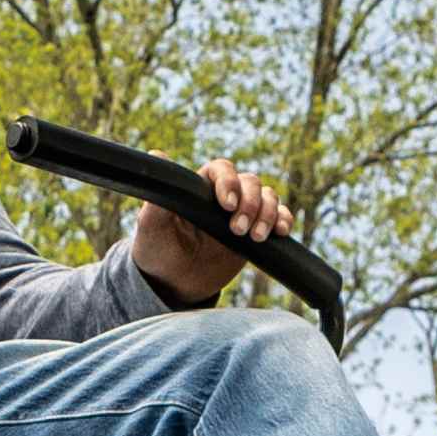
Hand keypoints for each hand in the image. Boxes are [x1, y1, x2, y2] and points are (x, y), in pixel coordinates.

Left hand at [131, 158, 294, 304]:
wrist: (173, 282)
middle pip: (251, 182)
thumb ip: (158, 193)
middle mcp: (224, 196)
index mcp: (200, 188)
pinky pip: (280, 217)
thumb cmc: (157, 249)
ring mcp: (243, 214)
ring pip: (268, 197)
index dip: (229, 182)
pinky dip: (284, 220)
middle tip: (238, 230)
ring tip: (255, 237)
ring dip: (268, 213)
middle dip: (250, 204)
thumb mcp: (152, 223)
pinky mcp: (255, 233)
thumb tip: (156, 153)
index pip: (222, 170)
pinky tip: (280, 232)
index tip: (227, 205)